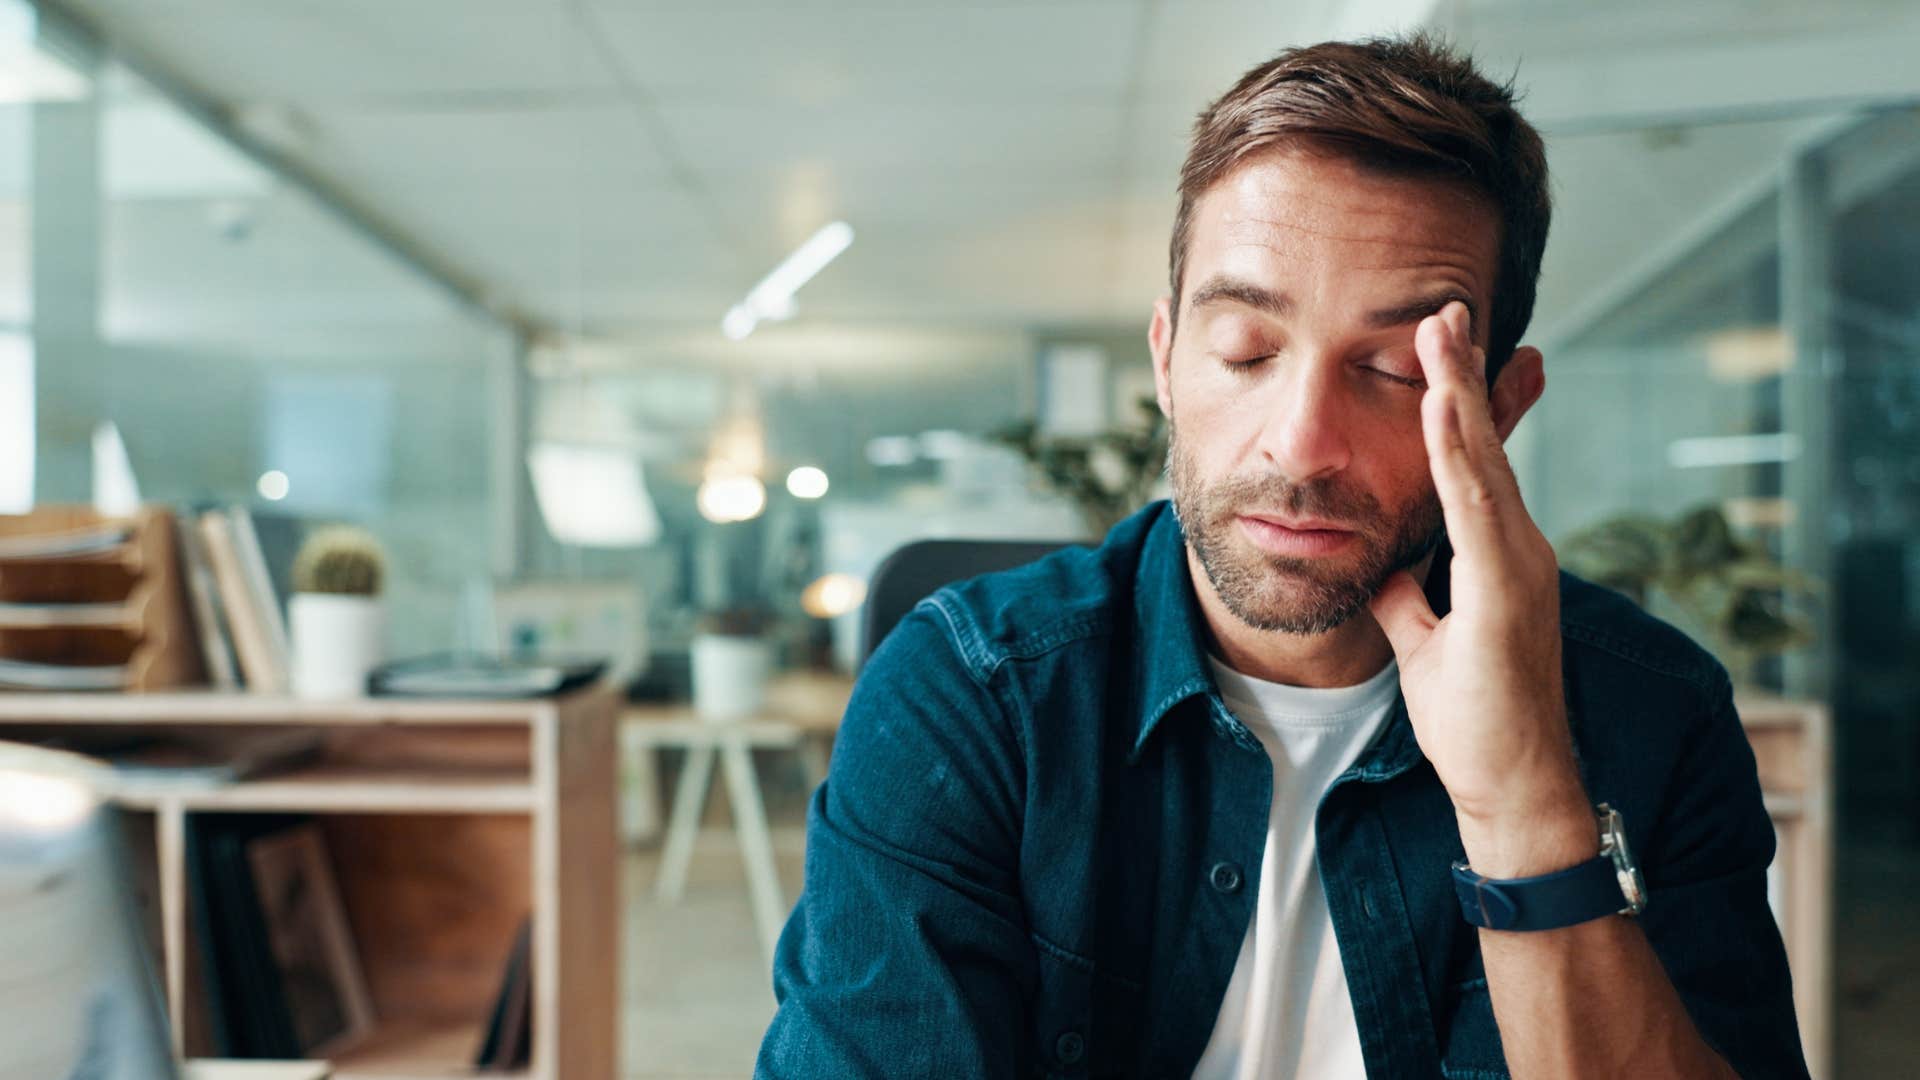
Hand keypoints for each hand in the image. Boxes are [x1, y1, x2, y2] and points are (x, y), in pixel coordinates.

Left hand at [1368, 302, 1594, 876]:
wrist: (1512, 786)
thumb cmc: (1475, 720)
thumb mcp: (1425, 645)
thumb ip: (1410, 601)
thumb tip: (1385, 568)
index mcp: (1496, 555)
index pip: (1469, 463)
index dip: (1454, 403)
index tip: (1437, 344)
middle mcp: (1517, 548)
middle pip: (1481, 445)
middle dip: (1462, 374)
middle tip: (1446, 305)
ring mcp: (1519, 566)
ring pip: (1482, 462)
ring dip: (1459, 392)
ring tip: (1442, 329)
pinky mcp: (1507, 592)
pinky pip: (1475, 509)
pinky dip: (1456, 454)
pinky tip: (1439, 408)